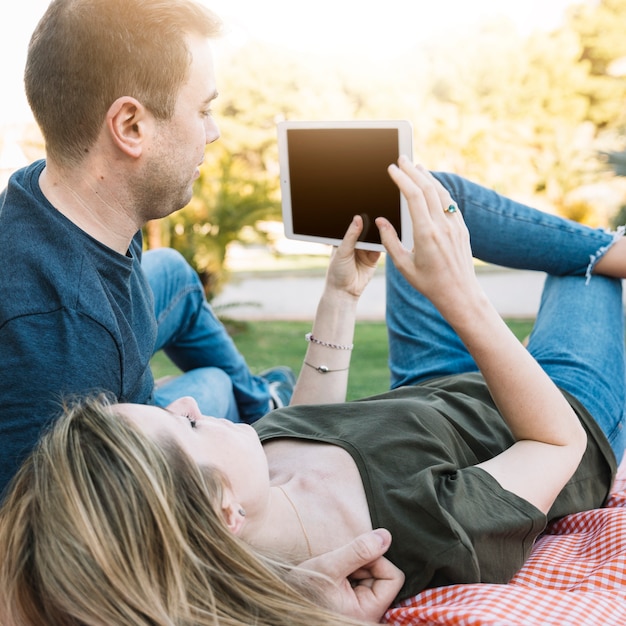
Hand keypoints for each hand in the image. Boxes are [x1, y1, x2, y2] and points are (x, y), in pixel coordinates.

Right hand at [296, 529, 403, 621]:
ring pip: (372, 575)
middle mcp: (368, 613)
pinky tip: (334, 575)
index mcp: (368, 611)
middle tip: (340, 565)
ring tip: (335, 570)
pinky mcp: (353, 602)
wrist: (283, 596)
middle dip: (364, 564)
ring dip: (355, 566)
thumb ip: (359, 550)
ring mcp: (361, 608)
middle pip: (384, 575)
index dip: (377, 560)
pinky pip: (362, 579)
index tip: (353, 558)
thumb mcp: (330, 565)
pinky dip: (350, 571)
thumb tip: (386, 536)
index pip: (393, 577)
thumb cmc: (303, 586)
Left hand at [325, 215, 380, 298]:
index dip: (360, 217)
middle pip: (366, 230)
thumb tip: (358, 219)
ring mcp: (365, 250)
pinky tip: (387, 236)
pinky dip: (384, 243)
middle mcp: (356, 243)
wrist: (345, 292)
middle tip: (378, 213)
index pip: (354, 224)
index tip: (367, 206)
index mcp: (345, 238)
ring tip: (384, 223)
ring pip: (374, 238)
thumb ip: (351, 235)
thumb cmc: (337, 272)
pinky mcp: (374, 258)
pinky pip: (381, 248)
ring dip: (378, 233)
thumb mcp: (342, 251)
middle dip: (371, 224)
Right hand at [377, 157, 480, 312]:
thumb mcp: (403, 266)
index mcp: (426, 234)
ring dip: (428, 177)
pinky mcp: (462, 228)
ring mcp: (455, 226)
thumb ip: (390, 241)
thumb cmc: (429, 284)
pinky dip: (439, 189)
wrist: (460, 294)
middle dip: (413, 171)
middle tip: (402, 159)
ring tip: (416, 167)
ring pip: (441, 192)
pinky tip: (432, 185)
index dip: (402, 179)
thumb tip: (381, 221)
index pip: (413, 196)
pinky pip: (450, 202)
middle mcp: (443, 226)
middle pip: (427, 188)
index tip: (392, 169)